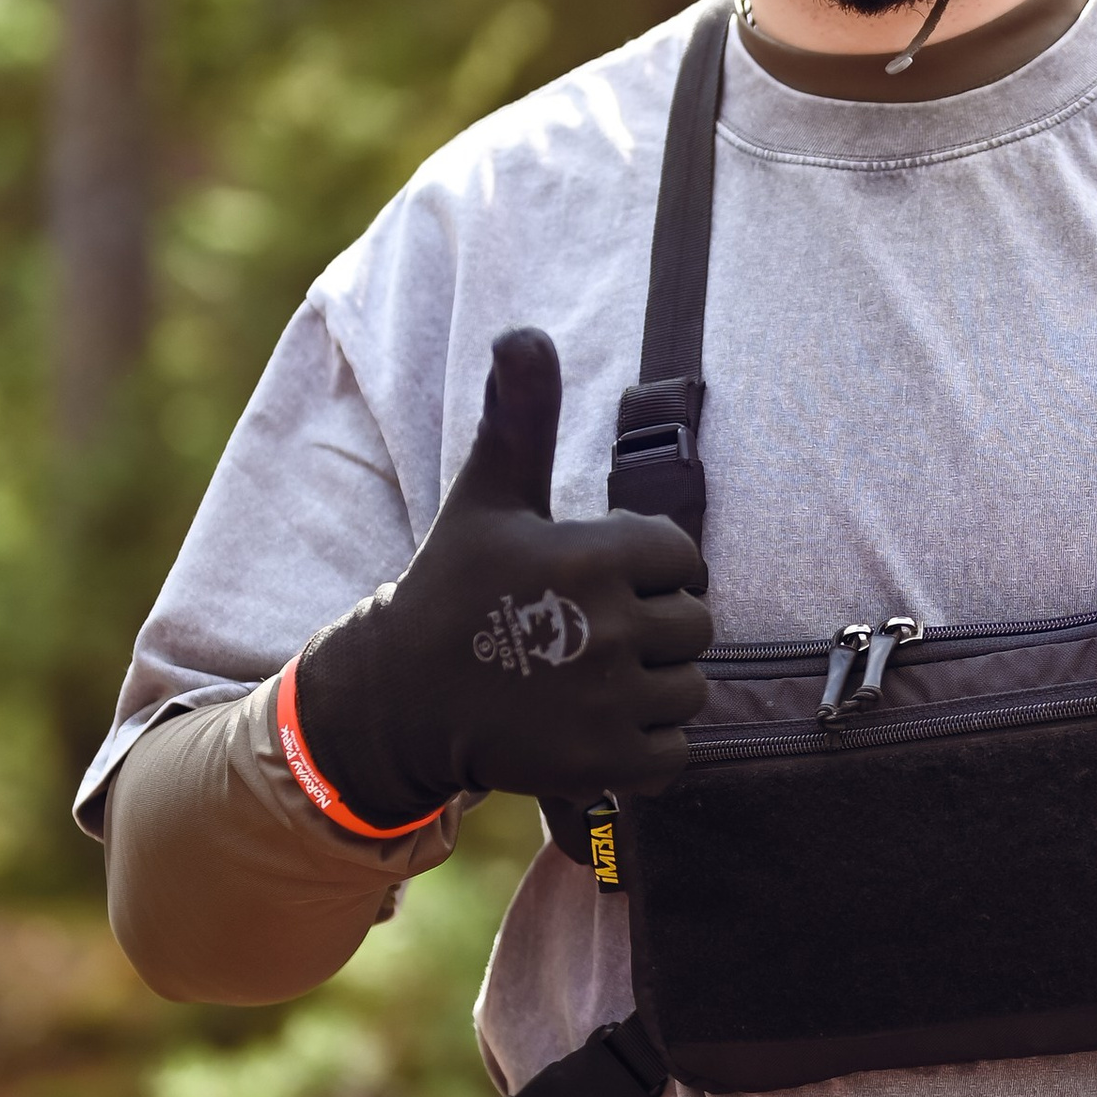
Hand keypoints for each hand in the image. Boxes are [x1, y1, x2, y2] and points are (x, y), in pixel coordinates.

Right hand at [292, 327, 711, 826]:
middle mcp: (608, 627)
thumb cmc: (454, 588)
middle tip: (590, 636)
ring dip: (654, 689)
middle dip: (655, 629)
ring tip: (593, 681)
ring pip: (690, 689)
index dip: (648, 568)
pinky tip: (597, 726)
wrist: (400, 700)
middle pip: (696, 624)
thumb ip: (522, 415)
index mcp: (593, 554)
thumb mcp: (489, 495)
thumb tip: (523, 333)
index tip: (598, 580)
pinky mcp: (605, 763)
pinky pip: (675, 754)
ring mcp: (608, 701)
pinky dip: (648, 748)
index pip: (681, 556)